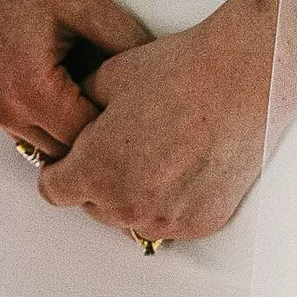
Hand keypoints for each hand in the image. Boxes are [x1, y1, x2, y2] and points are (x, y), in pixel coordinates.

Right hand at [0, 0, 148, 157]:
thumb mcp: (90, 5)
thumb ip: (129, 47)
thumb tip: (162, 80)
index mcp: (31, 91)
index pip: (90, 139)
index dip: (122, 130)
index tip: (149, 114)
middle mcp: (2, 110)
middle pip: (66, 152)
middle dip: (98, 137)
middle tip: (135, 113)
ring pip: (44, 144)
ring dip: (72, 129)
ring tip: (105, 98)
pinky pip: (25, 127)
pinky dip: (50, 118)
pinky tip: (74, 87)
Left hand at [37, 0, 274, 245]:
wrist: (244, 78)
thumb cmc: (181, 73)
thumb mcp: (107, 78)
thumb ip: (75, 109)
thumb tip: (66, 120)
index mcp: (97, 170)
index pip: (52, 191)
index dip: (59, 167)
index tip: (73, 154)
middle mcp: (129, 204)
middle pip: (91, 206)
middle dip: (96, 179)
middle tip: (120, 144)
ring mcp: (168, 219)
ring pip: (129, 217)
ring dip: (132, 194)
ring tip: (154, 151)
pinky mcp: (202, 222)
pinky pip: (168, 221)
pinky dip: (168, 201)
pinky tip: (182, 164)